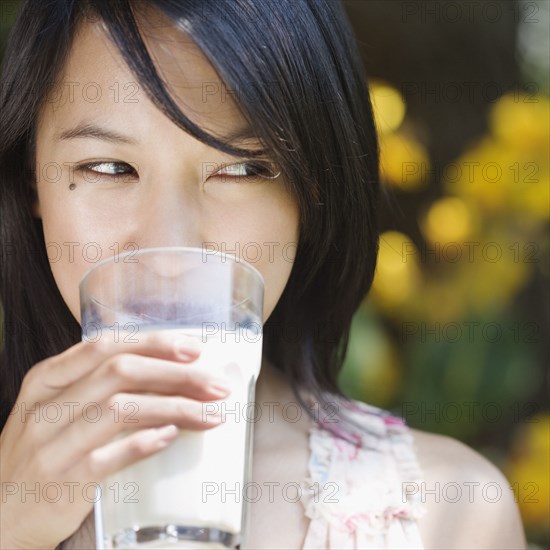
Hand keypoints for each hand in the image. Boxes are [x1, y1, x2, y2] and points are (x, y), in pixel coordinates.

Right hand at [0, 331, 229, 549]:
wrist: (1, 516)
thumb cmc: (43, 452)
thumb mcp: (58, 410)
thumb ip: (99, 386)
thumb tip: (169, 372)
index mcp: (47, 380)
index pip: (105, 346)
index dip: (153, 343)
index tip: (193, 348)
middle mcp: (48, 406)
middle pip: (121, 372)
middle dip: (176, 374)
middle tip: (214, 384)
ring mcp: (54, 444)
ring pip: (123, 409)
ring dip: (175, 407)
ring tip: (211, 413)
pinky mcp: (65, 481)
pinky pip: (113, 456)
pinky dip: (147, 442)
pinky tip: (173, 436)